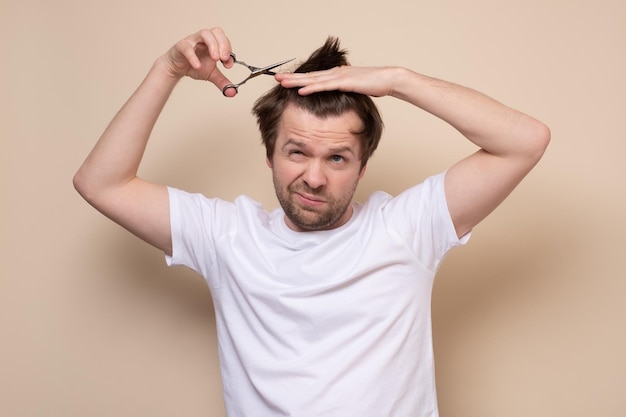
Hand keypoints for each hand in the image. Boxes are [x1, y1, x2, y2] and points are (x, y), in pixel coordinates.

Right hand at [162, 28, 236, 96]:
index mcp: (214, 43)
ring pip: (204, 33)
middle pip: (217, 31)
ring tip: (215, 59)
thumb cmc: (195, 65)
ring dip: (213, 45)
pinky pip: (187, 48)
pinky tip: (198, 66)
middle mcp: (205, 39)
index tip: (228, 65)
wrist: (176, 68)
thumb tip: (233, 93)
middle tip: (224, 59)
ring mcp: (193, 41)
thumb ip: (222, 82)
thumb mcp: (212, 75)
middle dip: (224, 44)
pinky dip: (193, 57)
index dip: (229, 51)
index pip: (225, 40)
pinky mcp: (181, 46)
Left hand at [275, 66, 400, 97]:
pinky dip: (311, 88)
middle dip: (292, 78)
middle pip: (309, 76)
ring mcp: (339, 77)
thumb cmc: (375, 84)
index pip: (314, 77)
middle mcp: (335, 73)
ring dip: (296, 81)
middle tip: (276, 78)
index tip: (286, 80)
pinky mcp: (345, 82)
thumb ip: (345, 91)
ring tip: (282, 83)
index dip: (299, 78)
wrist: (389, 79)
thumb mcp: (355, 89)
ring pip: (313, 80)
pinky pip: (324, 87)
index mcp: (336, 75)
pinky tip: (300, 90)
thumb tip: (337, 98)